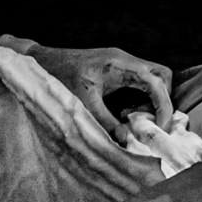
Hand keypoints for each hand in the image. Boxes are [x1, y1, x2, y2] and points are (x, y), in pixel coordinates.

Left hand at [0, 34, 172, 140]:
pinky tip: (124, 114)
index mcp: (119, 64)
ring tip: (135, 120)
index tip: (161, 129)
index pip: (157, 81)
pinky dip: (140, 99)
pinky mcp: (117, 69)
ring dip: (152, 101)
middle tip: (150, 124)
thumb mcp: (81, 105)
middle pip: (162, 75)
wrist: (36, 62)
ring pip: (154, 78)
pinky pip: (141, 82)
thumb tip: (126, 141)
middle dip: (163, 101)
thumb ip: (105, 123)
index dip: (164, 106)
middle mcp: (125, 59)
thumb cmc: (56, 80)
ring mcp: (122, 62)